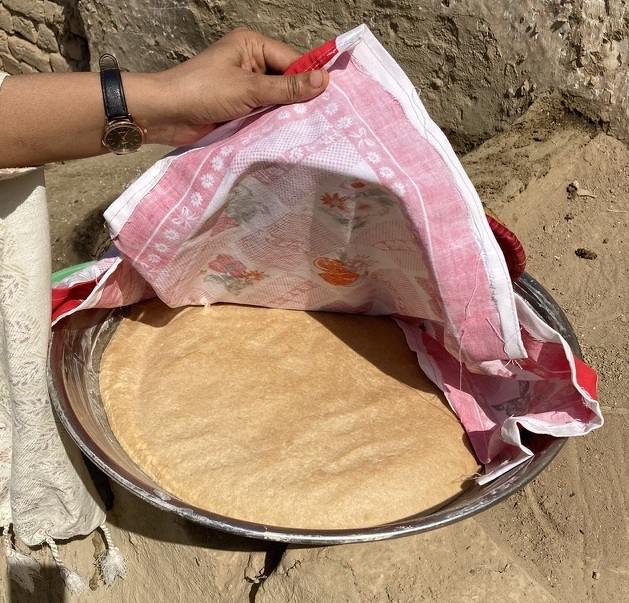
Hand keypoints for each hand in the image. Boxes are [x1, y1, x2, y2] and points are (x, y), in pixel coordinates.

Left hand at [0, 28, 326, 167]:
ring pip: (277, 103)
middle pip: (287, 82)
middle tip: (330, 121)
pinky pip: (265, 117)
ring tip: (316, 133)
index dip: (311, 79)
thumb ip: (286, 88)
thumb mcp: (249, 88)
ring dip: (288, 117)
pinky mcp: (240, 111)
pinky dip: (275, 127)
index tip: (335, 100)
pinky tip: (292, 139)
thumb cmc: (202, 91)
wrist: (165, 116)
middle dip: (301, 101)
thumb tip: (324, 81)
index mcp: (252, 46)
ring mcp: (245, 90)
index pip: (293, 61)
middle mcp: (251, 65)